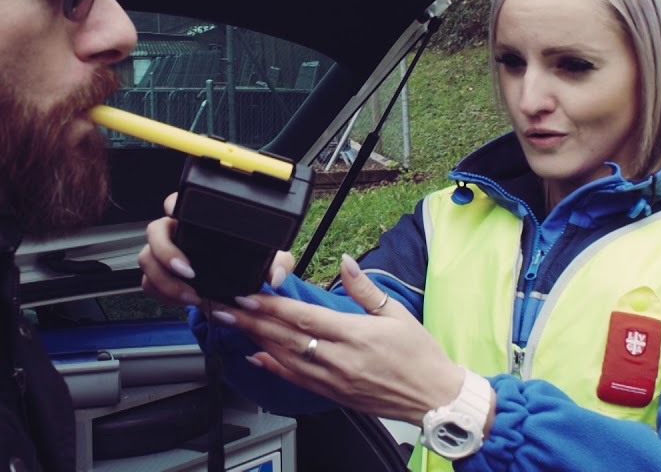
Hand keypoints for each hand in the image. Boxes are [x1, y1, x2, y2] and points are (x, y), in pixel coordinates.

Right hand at [138, 192, 294, 306]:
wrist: (235, 286)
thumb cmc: (245, 260)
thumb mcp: (267, 258)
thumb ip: (277, 262)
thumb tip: (275, 276)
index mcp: (195, 218)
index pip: (177, 201)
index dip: (172, 204)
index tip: (175, 213)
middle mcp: (176, 233)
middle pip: (154, 232)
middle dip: (165, 253)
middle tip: (188, 271)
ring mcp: (164, 254)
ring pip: (147, 260)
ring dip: (166, 281)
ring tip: (191, 295)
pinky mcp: (160, 276)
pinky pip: (149, 283)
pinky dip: (163, 294)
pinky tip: (183, 300)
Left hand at [213, 253, 463, 424]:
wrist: (434, 398)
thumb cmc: (419, 355)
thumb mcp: (396, 313)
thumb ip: (365, 288)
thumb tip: (346, 262)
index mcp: (355, 335)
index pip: (304, 317)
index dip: (272, 306)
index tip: (249, 294)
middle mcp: (340, 359)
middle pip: (286, 337)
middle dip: (252, 320)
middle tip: (226, 307)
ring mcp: (335, 380)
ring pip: (286, 358)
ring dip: (256, 340)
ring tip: (234, 325)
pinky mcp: (334, 394)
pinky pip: (297, 380)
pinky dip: (273, 367)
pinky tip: (256, 356)